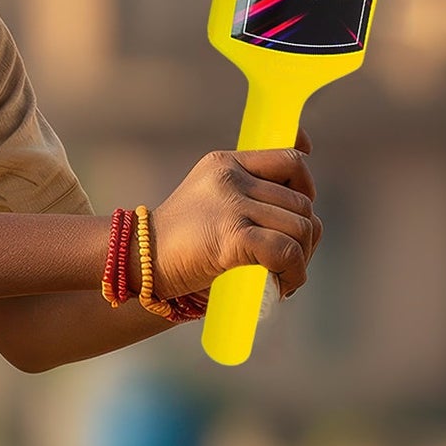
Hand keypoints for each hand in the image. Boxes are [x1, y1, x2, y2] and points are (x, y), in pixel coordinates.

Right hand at [149, 131, 322, 299]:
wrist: (138, 262)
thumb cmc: (178, 240)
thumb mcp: (208, 199)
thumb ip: (244, 191)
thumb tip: (300, 196)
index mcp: (225, 163)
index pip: (290, 160)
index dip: (306, 185)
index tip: (302, 212)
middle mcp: (230, 177)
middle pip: (301, 203)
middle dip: (304, 237)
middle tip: (288, 261)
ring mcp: (231, 205)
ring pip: (300, 228)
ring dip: (301, 259)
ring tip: (283, 275)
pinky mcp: (232, 235)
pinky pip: (286, 252)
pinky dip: (293, 273)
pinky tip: (282, 285)